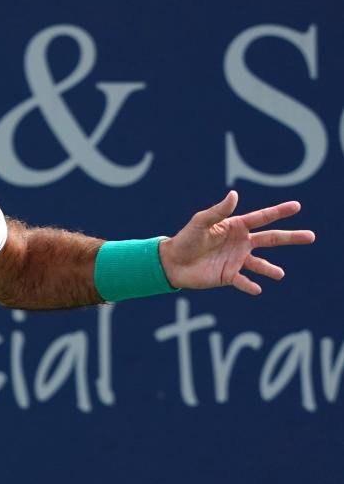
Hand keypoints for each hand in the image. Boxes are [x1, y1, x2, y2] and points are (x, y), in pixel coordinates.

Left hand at [159, 191, 314, 294]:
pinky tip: (257, 289)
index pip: (261, 218)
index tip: (297, 206)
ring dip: (270, 269)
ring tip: (279, 274)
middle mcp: (241, 243)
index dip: (279, 212)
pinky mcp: (229, 276)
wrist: (172, 262)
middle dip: (291, 237)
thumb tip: (235, 195)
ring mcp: (237, 260)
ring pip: (260, 264)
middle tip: (311, 236)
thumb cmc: (186, 239)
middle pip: (271, 239)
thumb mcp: (200, 222)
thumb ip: (218, 211)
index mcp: (235, 227)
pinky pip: (243, 281)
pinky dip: (250, 285)